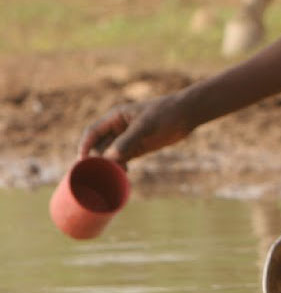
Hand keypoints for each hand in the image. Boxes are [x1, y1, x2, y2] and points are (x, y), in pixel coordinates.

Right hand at [77, 94, 194, 164]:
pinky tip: (122, 175)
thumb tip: (110, 157)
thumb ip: (128, 140)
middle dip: (96, 160)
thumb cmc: (166, 113)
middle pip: (99, 146)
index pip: (92, 133)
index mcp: (115, 118)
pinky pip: (123, 159)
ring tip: (110, 178)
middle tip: (97, 175)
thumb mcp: (146, 125)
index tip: (81, 162)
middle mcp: (118, 129)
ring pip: (110, 155)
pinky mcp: (138, 147)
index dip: (84, 147)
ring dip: (109, 166)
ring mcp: (127, 139)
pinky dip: (120, 167)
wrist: (187, 114)